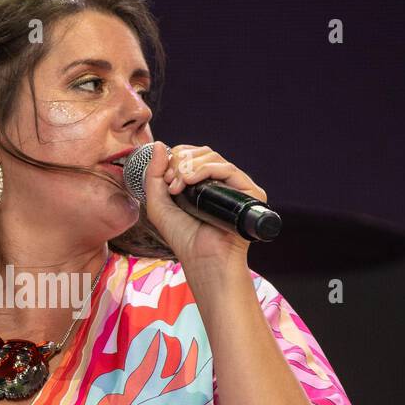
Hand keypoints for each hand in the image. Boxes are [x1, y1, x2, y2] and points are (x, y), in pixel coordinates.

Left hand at [142, 141, 268, 274]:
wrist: (202, 260)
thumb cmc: (183, 238)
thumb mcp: (159, 204)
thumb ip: (154, 175)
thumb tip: (160, 144)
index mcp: (203, 183)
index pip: (192, 154)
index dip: (175, 159)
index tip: (166, 180)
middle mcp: (222, 182)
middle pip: (203, 152)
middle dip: (180, 162)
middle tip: (171, 184)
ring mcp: (236, 187)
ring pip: (213, 157)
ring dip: (189, 166)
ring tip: (178, 187)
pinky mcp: (250, 193)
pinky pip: (228, 169)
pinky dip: (205, 170)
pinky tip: (190, 182)